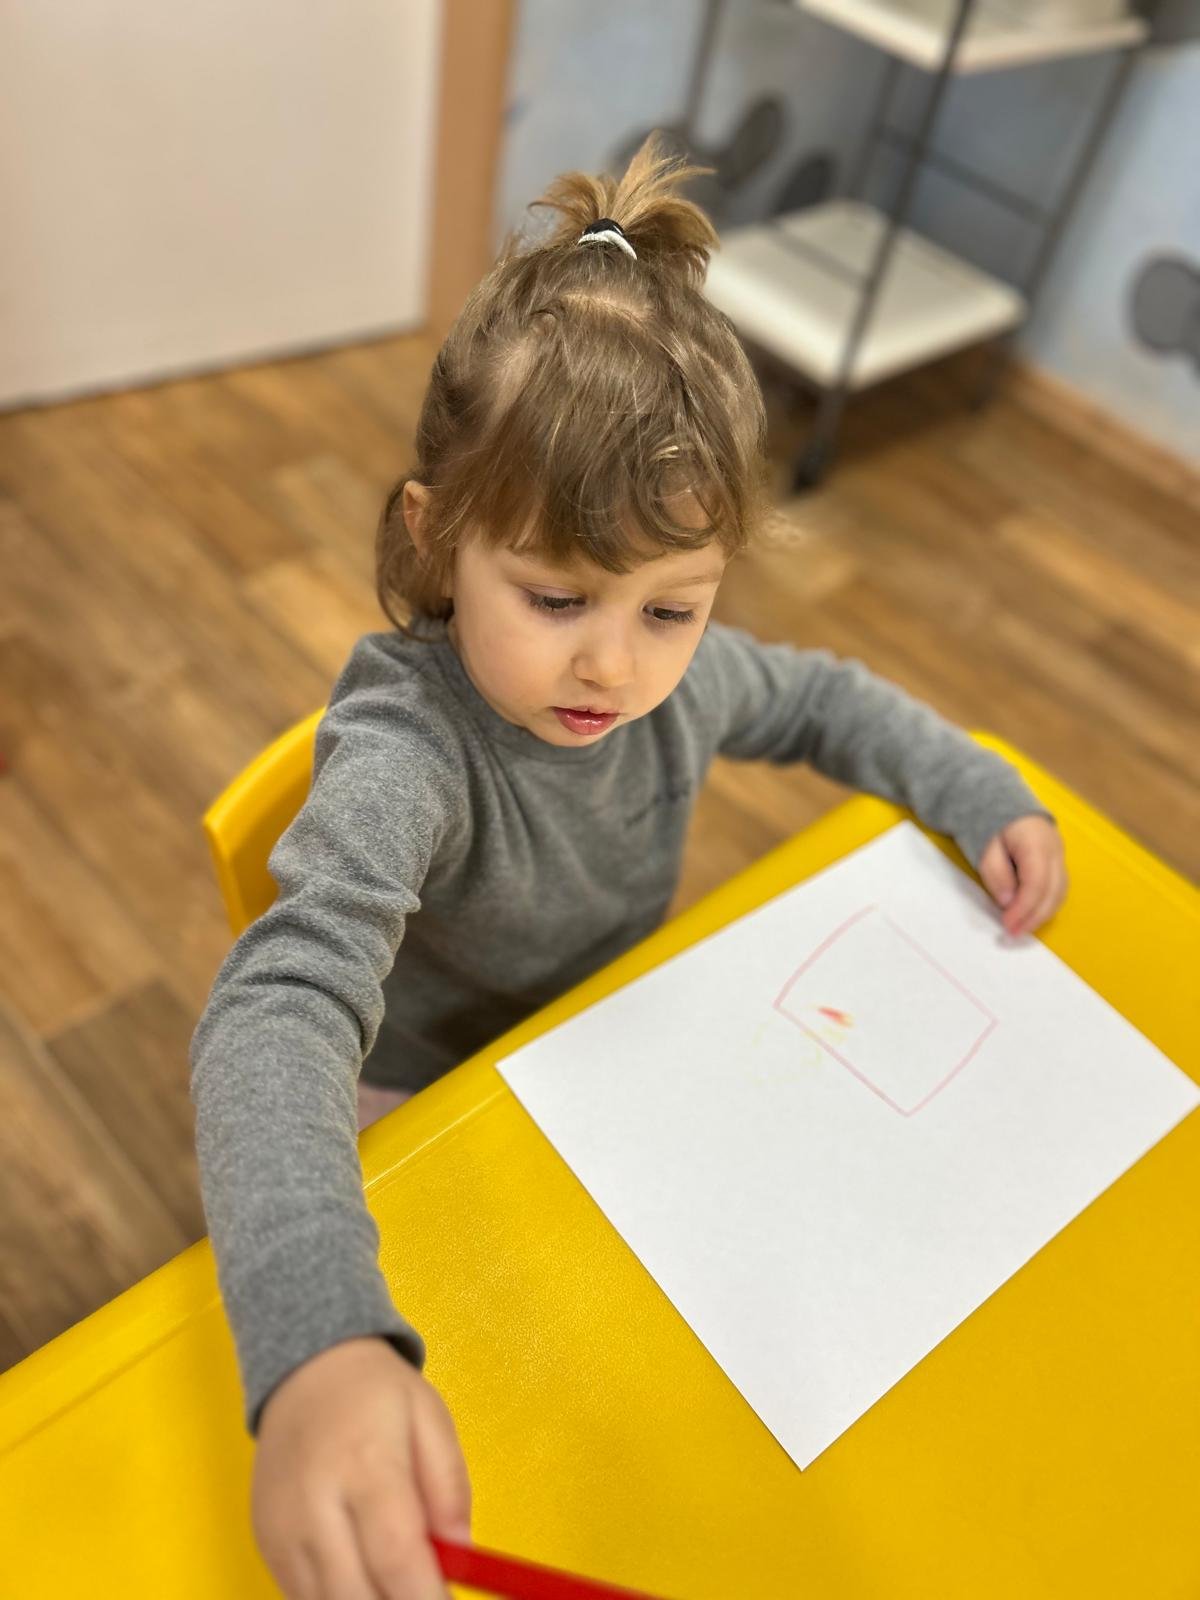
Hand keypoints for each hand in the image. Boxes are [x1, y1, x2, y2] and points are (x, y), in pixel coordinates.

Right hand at [252, 1336, 471, 1599]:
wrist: (306, 1369)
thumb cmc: (377, 1394)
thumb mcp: (431, 1419)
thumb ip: (450, 1488)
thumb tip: (460, 1555)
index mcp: (366, 1465)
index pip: (396, 1556)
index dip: (426, 1598)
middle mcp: (314, 1504)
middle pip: (356, 1597)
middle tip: (428, 1595)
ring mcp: (282, 1530)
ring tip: (397, 1584)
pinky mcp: (265, 1546)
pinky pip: (303, 1598)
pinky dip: (338, 1599)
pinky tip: (363, 1577)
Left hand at [978, 815, 1066, 938]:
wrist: (1003, 803)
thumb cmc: (992, 824)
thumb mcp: (985, 847)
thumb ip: (996, 874)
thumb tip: (1008, 902)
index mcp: (1036, 842)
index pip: (1037, 883)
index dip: (1024, 908)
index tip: (1008, 924)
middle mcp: (1055, 850)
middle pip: (1053, 891)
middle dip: (1034, 917)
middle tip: (1013, 933)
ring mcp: (1060, 856)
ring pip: (1059, 893)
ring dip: (1042, 915)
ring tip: (1021, 928)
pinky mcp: (1058, 863)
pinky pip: (1058, 889)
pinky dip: (1046, 905)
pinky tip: (1031, 915)